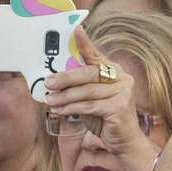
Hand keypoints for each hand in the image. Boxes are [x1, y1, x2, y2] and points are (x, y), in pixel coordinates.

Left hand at [42, 27, 153, 157]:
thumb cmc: (105, 118)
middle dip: (65, 78)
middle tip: (48, 82)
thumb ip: (78, 88)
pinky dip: (71, 108)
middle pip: (89, 73)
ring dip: (64, 96)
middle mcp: (122, 78)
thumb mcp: (90, 99)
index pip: (96, 55)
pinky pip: (89, 105)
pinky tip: (60, 110)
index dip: (84, 42)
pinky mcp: (120, 106)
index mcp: (114, 71)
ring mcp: (123, 92)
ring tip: (50, 100)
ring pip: (87, 91)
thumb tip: (53, 81)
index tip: (75, 29)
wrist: (124, 141)